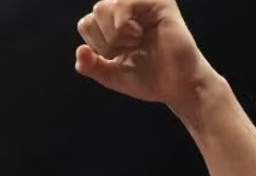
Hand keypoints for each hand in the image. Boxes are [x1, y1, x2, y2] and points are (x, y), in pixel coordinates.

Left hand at [75, 0, 220, 110]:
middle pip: (95, 13)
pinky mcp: (158, 3)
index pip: (87, 23)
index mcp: (116, 24)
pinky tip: (138, 36)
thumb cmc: (148, 79)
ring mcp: (143, 4)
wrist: (175, 87)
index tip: (118, 57)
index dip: (97, 45)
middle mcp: (129, 11)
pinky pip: (123, 3)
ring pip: (103, 8)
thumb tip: (80, 50)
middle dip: (105, 40)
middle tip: (128, 50)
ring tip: (135, 43)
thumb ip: (90, 66)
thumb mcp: (110, 75)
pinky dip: (122, 25)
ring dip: (114, 34)